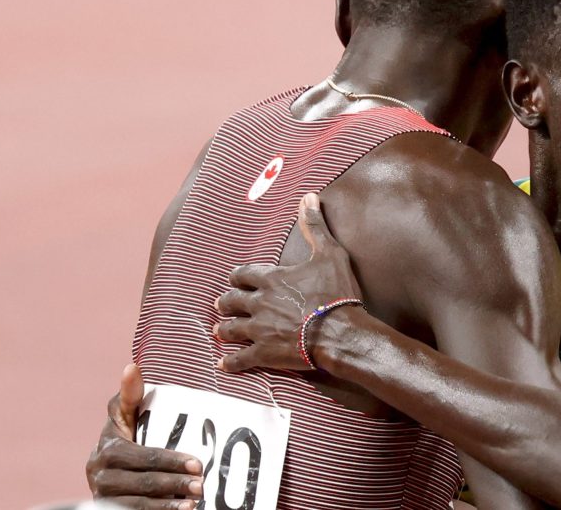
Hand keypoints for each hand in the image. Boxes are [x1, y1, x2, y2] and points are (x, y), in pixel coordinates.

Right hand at [86, 364, 203, 508]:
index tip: (198, 463)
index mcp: (106, 450)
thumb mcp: (124, 418)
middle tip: (201, 485)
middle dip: (175, 484)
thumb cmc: (122, 440)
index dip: (170, 461)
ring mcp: (104, 497)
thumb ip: (130, 396)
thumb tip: (131, 367)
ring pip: (138, 504)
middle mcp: (101, 476)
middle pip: (143, 482)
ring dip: (168, 505)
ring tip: (195, 503)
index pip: (143, 456)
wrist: (107, 475)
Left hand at [217, 193, 363, 372]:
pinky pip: (240, 359)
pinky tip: (223, 364)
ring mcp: (259, 330)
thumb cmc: (336, 292)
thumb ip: (315, 226)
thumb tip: (308, 197)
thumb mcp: (329, 253)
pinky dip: (231, 362)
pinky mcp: (264, 353)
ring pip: (231, 329)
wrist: (341, 332)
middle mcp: (259, 303)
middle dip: (225, 302)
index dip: (237, 276)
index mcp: (272, 279)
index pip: (243, 273)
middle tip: (221, 304)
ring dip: (224, 329)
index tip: (234, 278)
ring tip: (220, 330)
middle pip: (231, 301)